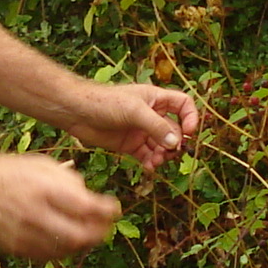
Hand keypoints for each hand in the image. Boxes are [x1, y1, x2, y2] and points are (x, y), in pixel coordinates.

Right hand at [0, 153, 122, 260]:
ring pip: (67, 250)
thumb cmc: (10, 172)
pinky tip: (65, 238)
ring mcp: (25, 235)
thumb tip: (94, 202)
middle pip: (81, 236)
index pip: (87, 208)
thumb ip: (70, 182)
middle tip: (105, 227)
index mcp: (44, 190)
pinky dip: (64, 249)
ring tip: (87, 232)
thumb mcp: (42, 165)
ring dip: (83, 243)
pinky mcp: (17, 249)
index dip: (107, 211)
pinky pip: (50, 256)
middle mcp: (35, 215)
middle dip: (99, 233)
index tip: (114, 209)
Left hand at [67, 82, 199, 171]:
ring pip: (162, 146)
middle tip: (170, 153)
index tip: (189, 132)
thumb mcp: (134, 111)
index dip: (190, 117)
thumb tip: (176, 143)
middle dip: (174, 143)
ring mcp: (141, 131)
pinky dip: (151, 162)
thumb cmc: (105, 102)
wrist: (77, 113)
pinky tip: (149, 167)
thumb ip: (156, 127)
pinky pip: (147, 156)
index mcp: (156, 99)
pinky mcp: (130, 145)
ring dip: (163, 155)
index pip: (183, 105)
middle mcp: (151, 115)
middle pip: (175, 130)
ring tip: (156, 162)